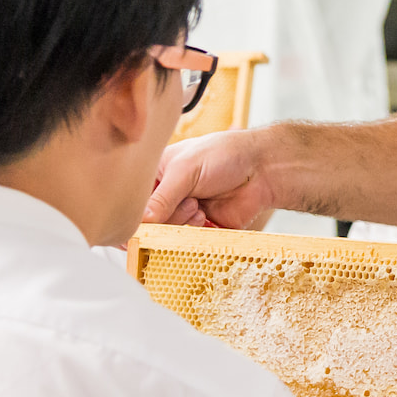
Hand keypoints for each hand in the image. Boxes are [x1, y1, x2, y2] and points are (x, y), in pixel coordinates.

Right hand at [142, 130, 274, 228]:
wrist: (262, 169)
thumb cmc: (224, 155)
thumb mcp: (186, 169)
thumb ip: (162, 197)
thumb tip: (141, 222)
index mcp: (157, 174)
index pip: (134, 200)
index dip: (134, 213)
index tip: (136, 224)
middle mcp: (168, 194)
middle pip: (149, 221)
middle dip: (166, 215)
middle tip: (187, 201)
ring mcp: (183, 212)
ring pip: (167, 232)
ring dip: (182, 221)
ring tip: (198, 204)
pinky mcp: (201, 228)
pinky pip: (187, 240)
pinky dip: (194, 232)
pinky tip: (206, 215)